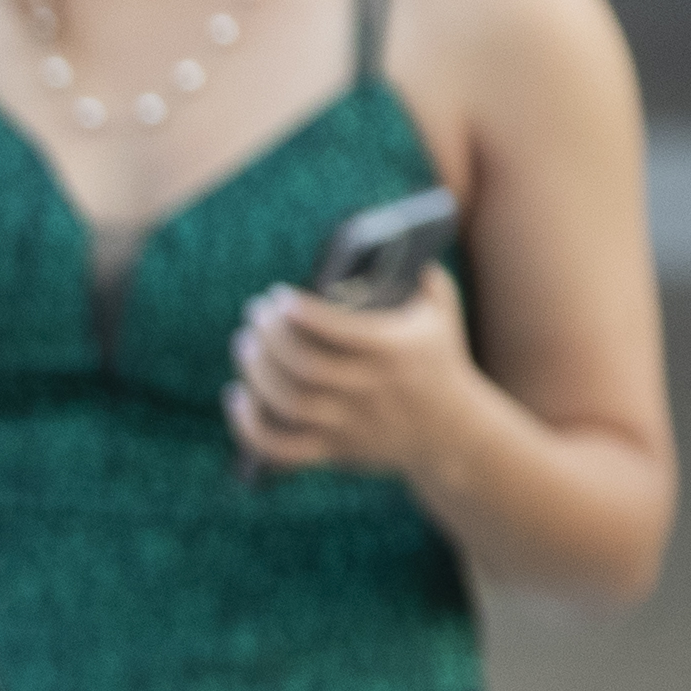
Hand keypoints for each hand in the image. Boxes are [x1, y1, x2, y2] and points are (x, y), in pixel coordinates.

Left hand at [222, 266, 469, 482]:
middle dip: (270, 336)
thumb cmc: (438, 359)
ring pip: (288, 403)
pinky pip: (281, 449)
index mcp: (394, 352)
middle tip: (255, 315)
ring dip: (257, 372)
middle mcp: (370, 390)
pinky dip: (249, 426)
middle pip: (305, 366)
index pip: (339, 330)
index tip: (277, 295)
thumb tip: (383, 239)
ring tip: (246, 344)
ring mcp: (350, 425)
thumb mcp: (441, 312)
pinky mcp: (334, 452)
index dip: (301, 312)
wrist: (453, 432)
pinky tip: (238, 396)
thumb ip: (420, 274)